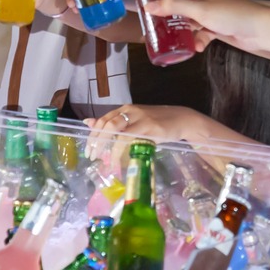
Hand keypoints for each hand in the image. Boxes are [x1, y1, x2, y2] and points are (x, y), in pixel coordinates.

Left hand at [85, 104, 210, 153]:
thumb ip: (114, 123)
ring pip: (115, 129)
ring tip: (102, 160)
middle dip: (96, 141)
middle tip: (91, 156)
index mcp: (124, 109)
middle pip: (106, 123)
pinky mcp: (149, 127)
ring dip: (106, 146)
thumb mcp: (134, 121)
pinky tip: (117, 160)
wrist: (181, 119)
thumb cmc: (157, 122)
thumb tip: (89, 123)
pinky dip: (119, 150)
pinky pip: (128, 138)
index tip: (88, 149)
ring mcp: (139, 118)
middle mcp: (130, 111)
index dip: (92, 135)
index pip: (103, 120)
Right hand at [146, 0, 268, 54]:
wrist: (259, 31)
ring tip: (171, 43)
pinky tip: (198, 48)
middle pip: (179, 6)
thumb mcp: (199, 10)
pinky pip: (200, 32)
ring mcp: (209, 12)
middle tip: (152, 30)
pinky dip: (199, 40)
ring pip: (188, 22)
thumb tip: (147, 6)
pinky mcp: (215, 26)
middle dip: (169, 19)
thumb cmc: (230, 14)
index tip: (144, 7)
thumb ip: (173, 8)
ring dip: (184, 33)